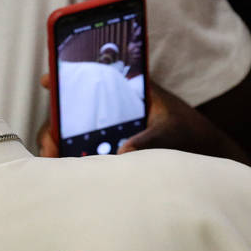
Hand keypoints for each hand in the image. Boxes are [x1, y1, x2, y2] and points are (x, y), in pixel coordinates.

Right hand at [36, 74, 248, 163]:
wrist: (203, 151)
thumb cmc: (188, 132)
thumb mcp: (172, 130)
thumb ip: (150, 138)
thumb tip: (123, 151)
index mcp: (123, 92)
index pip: (87, 79)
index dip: (63, 77)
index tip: (48, 79)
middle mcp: (108, 108)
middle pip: (68, 113)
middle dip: (53, 129)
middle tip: (50, 147)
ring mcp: (103, 129)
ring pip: (68, 134)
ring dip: (58, 147)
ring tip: (54, 162)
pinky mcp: (104, 148)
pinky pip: (80, 151)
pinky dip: (70, 160)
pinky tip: (67, 173)